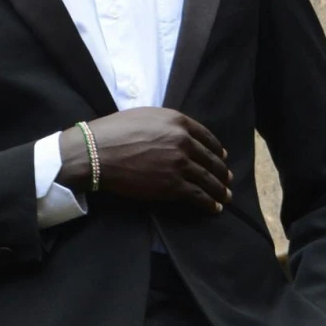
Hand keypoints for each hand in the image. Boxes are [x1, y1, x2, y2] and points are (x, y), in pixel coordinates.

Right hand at [58, 110, 230, 212]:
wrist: (97, 153)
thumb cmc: (113, 133)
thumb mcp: (144, 117)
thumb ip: (166, 124)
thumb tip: (175, 134)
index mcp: (177, 121)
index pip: (207, 137)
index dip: (217, 149)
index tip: (222, 156)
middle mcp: (183, 141)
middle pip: (210, 159)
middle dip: (222, 172)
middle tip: (228, 180)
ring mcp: (180, 164)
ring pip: (208, 179)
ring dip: (220, 190)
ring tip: (225, 197)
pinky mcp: (173, 186)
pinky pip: (198, 196)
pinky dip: (209, 204)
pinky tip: (214, 208)